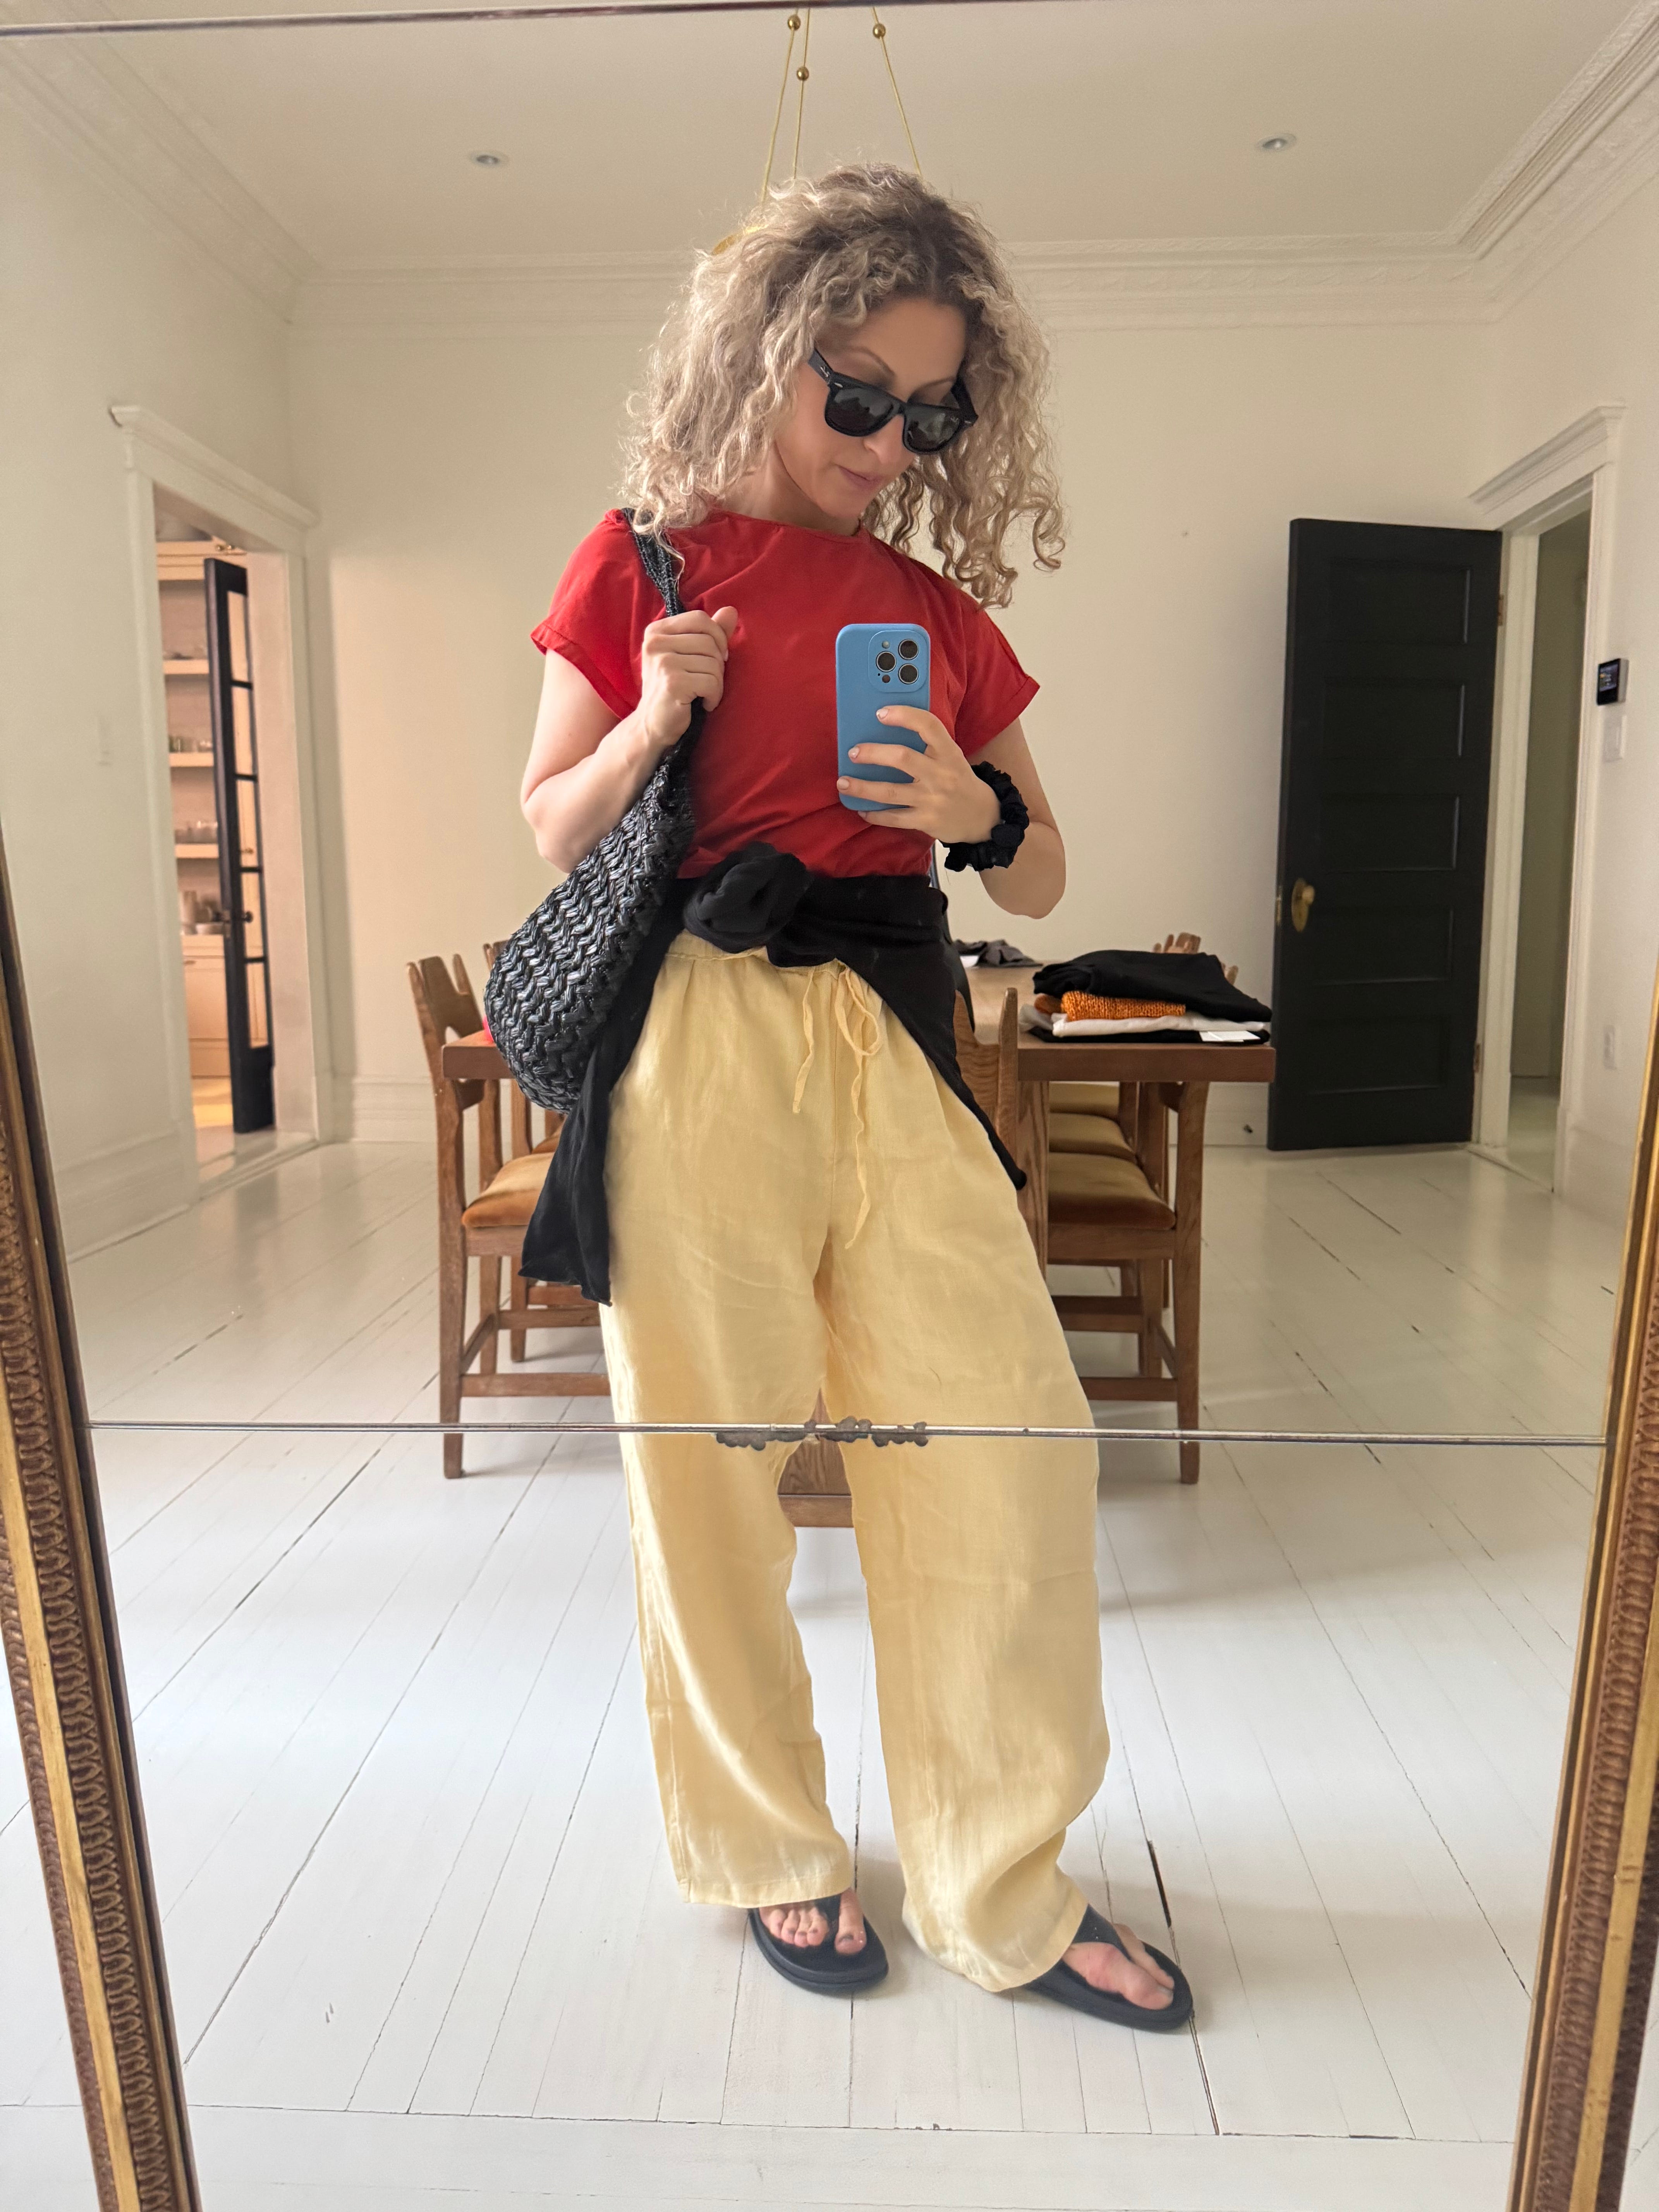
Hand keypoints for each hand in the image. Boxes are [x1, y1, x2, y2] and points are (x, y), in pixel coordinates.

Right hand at [637, 605, 738, 748]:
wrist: (652, 725)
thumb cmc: (672, 689)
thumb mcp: (688, 656)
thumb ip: (709, 633)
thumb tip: (731, 610)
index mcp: (657, 631)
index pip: (700, 619)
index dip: (717, 637)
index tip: (716, 657)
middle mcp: (656, 642)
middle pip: (709, 641)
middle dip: (718, 664)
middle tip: (708, 681)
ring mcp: (662, 662)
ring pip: (713, 663)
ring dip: (716, 683)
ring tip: (704, 694)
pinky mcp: (672, 683)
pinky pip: (711, 682)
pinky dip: (714, 696)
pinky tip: (704, 704)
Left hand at [837, 706, 1000, 842]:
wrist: (983, 817)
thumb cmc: (958, 780)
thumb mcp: (951, 757)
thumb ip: (927, 744)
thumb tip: (884, 730)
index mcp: (949, 753)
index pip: (928, 726)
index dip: (904, 716)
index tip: (880, 712)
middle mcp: (941, 775)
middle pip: (903, 758)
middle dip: (873, 753)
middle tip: (853, 752)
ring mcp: (933, 800)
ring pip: (891, 792)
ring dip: (863, 788)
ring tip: (843, 783)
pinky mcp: (926, 821)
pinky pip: (894, 818)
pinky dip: (874, 815)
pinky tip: (860, 809)